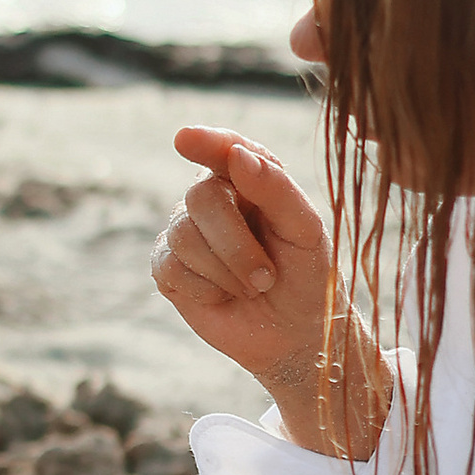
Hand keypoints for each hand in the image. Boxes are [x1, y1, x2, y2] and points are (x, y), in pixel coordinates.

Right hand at [151, 128, 389, 459]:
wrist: (296, 335)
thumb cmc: (307, 276)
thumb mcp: (306, 231)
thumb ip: (276, 189)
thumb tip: (236, 156)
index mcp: (249, 178)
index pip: (225, 148)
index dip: (206, 142)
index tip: (186, 139)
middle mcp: (213, 198)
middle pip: (201, 197)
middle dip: (236, 244)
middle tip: (266, 276)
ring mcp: (185, 232)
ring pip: (184, 235)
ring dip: (227, 271)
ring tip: (253, 287)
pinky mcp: (168, 269)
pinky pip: (172, 268)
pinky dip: (206, 289)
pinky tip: (224, 296)